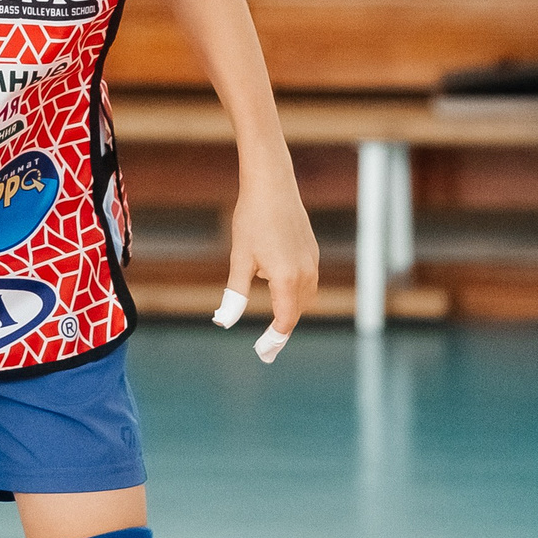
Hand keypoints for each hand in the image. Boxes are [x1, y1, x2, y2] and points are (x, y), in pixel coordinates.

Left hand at [224, 166, 318, 338]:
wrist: (272, 185)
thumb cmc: (252, 219)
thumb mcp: (240, 258)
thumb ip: (236, 294)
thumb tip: (224, 321)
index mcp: (287, 279)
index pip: (285, 321)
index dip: (274, 339)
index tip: (263, 352)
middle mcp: (306, 273)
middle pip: (296, 311)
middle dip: (282, 327)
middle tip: (265, 344)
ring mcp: (312, 261)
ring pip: (305, 296)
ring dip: (290, 309)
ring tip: (274, 320)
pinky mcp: (312, 250)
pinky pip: (308, 280)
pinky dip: (295, 291)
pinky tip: (278, 284)